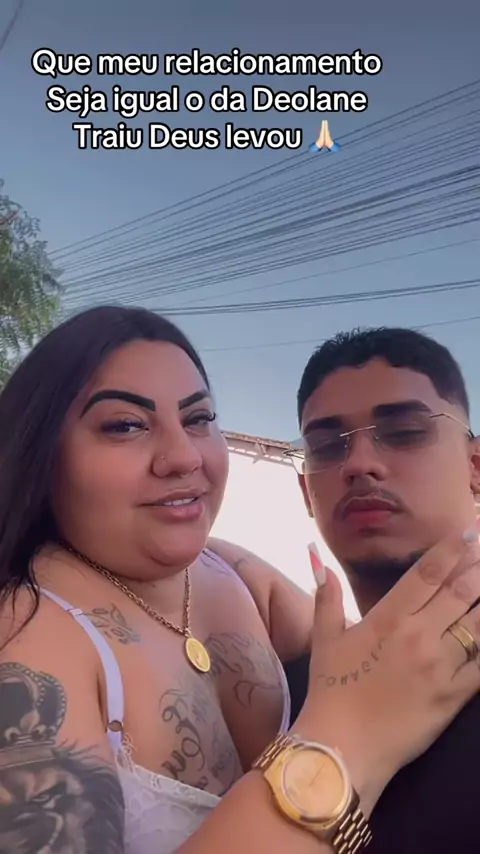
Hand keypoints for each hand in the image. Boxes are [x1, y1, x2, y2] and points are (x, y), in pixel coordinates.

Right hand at [294, 530, 479, 813]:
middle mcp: (417, 636)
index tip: (469, 533)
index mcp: (387, 619)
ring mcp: (438, 667)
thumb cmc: (331, 691)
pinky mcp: (452, 696)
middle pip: (460, 592)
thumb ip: (326, 597)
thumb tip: (318, 559)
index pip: (426, 574)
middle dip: (478, 568)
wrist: (342, 748)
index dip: (451, 550)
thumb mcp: (324, 639)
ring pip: (477, 624)